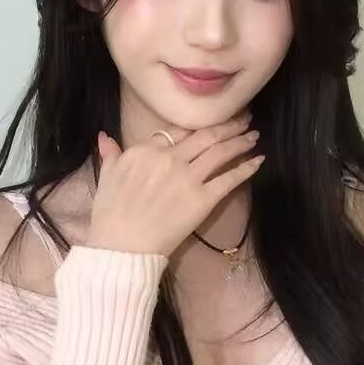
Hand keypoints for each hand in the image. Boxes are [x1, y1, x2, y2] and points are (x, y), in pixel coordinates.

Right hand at [92, 112, 263, 256]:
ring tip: (254, 135)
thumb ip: (110, 154)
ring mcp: (188, 178)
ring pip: (220, 152)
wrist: (122, 247)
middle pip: (206, 136)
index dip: (200, 124)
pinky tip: (259, 160)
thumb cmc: (110, 215)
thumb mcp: (107, 178)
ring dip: (241, 141)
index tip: (213, 120)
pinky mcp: (202, 200)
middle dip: (229, 124)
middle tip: (245, 117)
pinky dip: (246, 168)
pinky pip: (229, 179)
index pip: (180, 130)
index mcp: (146, 150)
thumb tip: (105, 137)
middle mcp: (170, 158)